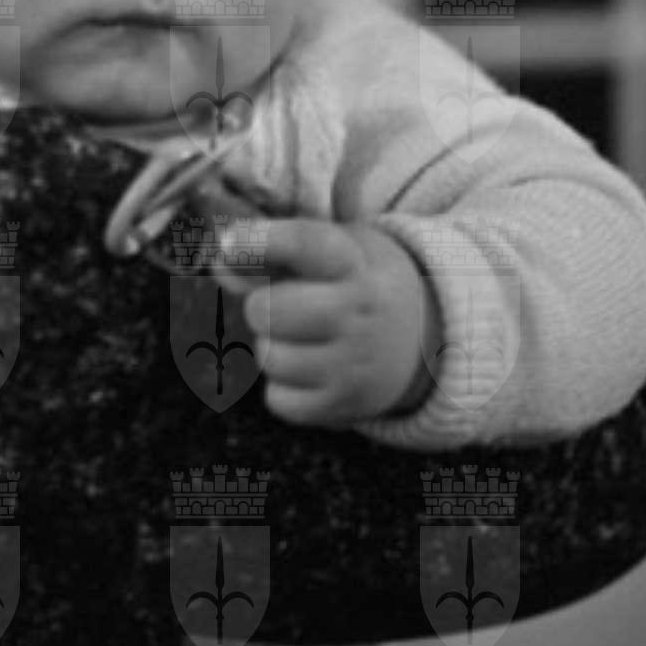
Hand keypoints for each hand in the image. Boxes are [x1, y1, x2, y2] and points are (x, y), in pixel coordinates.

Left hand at [204, 200, 431, 425]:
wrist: (425, 336)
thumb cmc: (354, 282)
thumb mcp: (330, 250)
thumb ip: (271, 252)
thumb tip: (220, 264)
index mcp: (352, 261)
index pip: (303, 243)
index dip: (259, 242)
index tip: (229, 244)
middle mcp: (358, 310)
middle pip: (265, 310)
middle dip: (259, 307)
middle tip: (279, 305)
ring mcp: (354, 361)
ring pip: (267, 357)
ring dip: (271, 347)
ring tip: (302, 338)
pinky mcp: (346, 403)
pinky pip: (279, 400)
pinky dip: (284, 388)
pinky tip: (310, 370)